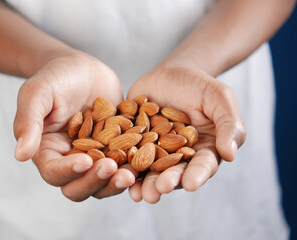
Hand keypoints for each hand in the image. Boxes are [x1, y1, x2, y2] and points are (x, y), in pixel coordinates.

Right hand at [13, 51, 136, 200]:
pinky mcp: (114, 149)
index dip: (68, 171)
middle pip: (78, 186)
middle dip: (95, 182)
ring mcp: (94, 157)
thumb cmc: (55, 77)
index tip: (85, 161)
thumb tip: (20, 155)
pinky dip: (134, 168)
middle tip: (112, 169)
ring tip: (131, 174)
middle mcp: (69, 160)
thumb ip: (27, 122)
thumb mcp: (37, 93)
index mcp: (47, 151)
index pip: (53, 172)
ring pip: (103, 183)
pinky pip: (124, 166)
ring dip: (116, 182)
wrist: (82, 68)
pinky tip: (147, 161)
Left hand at [127, 65, 245, 202]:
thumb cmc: (199, 86)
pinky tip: (117, 173)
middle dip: (166, 182)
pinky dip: (124, 166)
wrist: (171, 74)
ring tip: (138, 194)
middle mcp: (179, 157)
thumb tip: (230, 155)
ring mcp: (155, 152)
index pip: (203, 166)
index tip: (189, 184)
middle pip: (174, 173)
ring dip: (144, 183)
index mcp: (204, 150)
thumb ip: (229, 124)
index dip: (196, 175)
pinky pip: (129, 156)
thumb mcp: (219, 98)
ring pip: (150, 171)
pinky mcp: (135, 143)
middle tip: (158, 190)